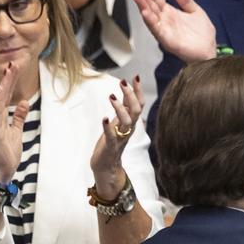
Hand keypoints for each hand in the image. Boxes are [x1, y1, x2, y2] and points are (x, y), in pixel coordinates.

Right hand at [0, 62, 30, 182]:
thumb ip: (19, 117)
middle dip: (8, 79)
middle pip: (2, 94)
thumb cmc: (7, 152)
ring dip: (4, 85)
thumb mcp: (16, 131)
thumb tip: (24, 102)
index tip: (14, 68)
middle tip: (13, 63)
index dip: (10, 82)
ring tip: (9, 71)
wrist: (1, 170)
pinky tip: (1, 89)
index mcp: (0, 117)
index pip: (6, 95)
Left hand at [90, 77, 143, 199]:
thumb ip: (123, 109)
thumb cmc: (111, 143)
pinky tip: (104, 118)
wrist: (106, 167)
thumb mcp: (118, 123)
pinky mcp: (110, 146)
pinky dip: (108, 127)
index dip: (138, 91)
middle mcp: (128, 129)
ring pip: (127, 121)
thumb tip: (127, 91)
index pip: (138, 104)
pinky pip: (111, 136)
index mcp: (130, 123)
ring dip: (120, 108)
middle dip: (130, 95)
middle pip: (135, 110)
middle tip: (122, 83)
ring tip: (111, 96)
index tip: (136, 77)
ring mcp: (120, 138)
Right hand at [130, 0, 216, 63]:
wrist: (209, 52)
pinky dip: (150, 21)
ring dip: (142, 6)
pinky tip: (145, 13)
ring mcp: (165, 31)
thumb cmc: (203, 36)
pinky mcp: (168, 41)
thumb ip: (185, 0)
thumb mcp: (195, 11)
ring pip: (150, 17)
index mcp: (170, 14)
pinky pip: (157, 30)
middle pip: (150, 6)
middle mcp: (165, 22)